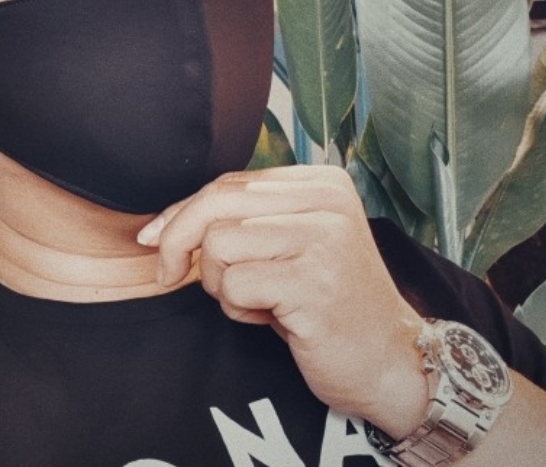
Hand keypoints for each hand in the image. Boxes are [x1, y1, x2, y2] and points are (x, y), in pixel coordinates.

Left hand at [137, 165, 427, 435]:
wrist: (389, 363)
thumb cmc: (326, 303)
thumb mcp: (289, 246)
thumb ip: (243, 220)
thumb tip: (162, 225)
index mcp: (320, 182)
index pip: (228, 182)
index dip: (183, 212)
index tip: (156, 238)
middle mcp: (325, 200)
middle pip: (216, 203)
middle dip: (178, 241)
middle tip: (168, 274)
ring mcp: (323, 238)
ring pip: (218, 244)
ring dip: (222, 284)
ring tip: (259, 301)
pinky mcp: (314, 280)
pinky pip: (235, 285)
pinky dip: (240, 310)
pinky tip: (275, 320)